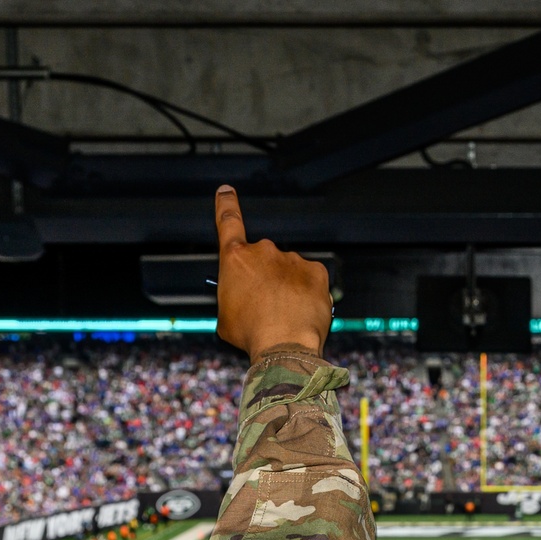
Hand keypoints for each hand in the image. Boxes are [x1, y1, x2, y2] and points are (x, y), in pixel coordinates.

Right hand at [213, 186, 331, 359]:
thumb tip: (241, 301)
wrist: (284, 346)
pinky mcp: (315, 271)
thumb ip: (232, 297)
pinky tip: (302, 309)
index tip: (227, 191)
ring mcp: (292, 259)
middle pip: (263, 260)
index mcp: (236, 258)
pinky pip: (310, 278)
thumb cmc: (252, 334)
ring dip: (287, 286)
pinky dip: (307, 291)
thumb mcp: (225, 317)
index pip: (229, 221)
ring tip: (285, 314)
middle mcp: (264, 252)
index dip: (227, 204)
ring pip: (288, 270)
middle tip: (266, 305)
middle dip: (264, 278)